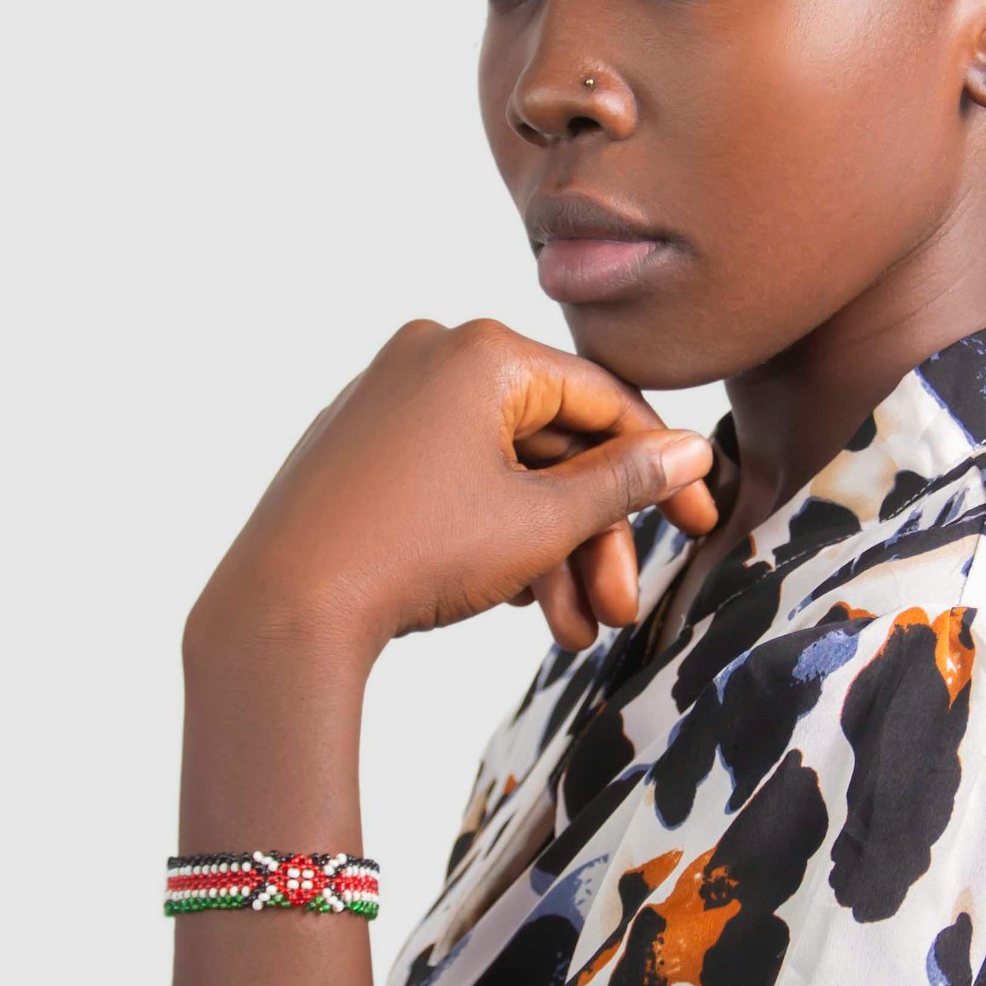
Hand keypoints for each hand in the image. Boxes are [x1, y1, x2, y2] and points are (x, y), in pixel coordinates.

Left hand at [187, 318, 718, 667]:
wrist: (283, 610)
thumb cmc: (415, 555)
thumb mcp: (541, 524)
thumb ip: (625, 484)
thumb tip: (693, 450)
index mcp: (483, 352)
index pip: (605, 401)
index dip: (663, 469)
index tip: (702, 523)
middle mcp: (432, 356)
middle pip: (553, 446)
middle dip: (594, 539)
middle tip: (621, 608)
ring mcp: (388, 400)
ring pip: (503, 473)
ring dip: (546, 555)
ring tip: (567, 633)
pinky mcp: (360, 448)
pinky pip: (454, 480)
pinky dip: (492, 537)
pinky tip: (510, 603)